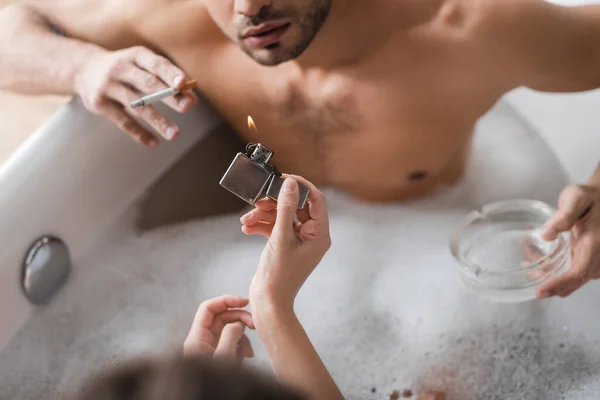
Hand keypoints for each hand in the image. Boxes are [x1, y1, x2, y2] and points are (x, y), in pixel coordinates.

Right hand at [74, 46, 197, 146]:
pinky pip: (123, 121)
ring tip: (174, 134)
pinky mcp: (99, 104)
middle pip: (147, 84)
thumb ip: (165, 80)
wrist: (84, 69)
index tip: (184, 83)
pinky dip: (139, 133)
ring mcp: (108, 86)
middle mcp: (120, 68)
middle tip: (186, 107)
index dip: (170, 73)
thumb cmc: (125, 69)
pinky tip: (154, 142)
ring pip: (137, 106)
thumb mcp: (141, 66)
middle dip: (168, 96)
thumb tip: (192, 99)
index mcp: (135, 56)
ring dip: (158, 120)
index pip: (155, 64)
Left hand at [184, 295, 254, 362]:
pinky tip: (247, 357)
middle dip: (239, 318)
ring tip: (250, 351)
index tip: (244, 302)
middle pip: (221, 317)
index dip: (226, 301)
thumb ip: (231, 335)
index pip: (207, 308)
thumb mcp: (224, 358)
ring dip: (242, 336)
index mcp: (197, 338)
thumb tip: (239, 322)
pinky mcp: (218, 356)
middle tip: (254, 325)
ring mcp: (210, 348)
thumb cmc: (214, 383)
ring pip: (228, 330)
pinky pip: (231, 343)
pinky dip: (241, 346)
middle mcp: (202, 340)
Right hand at [241, 175, 330, 309]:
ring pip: (282, 216)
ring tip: (246, 220)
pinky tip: (247, 228)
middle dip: (274, 203)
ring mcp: (298, 240)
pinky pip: (274, 227)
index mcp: (319, 234)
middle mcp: (312, 236)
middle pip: (296, 206)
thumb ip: (286, 208)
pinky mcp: (285, 245)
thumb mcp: (280, 237)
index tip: (282, 178)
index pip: (316, 200)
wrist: (267, 302)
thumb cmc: (278, 275)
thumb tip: (290, 184)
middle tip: (258, 199)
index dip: (300, 186)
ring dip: (263, 215)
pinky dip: (261, 225)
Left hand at [537, 184, 599, 297]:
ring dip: (551, 272)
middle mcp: (599, 257)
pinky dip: (556, 268)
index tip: (540, 291)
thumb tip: (546, 235)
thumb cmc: (592, 197)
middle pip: (574, 281)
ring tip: (529, 252)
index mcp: (596, 245)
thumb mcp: (576, 198)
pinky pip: (574, 271)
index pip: (578, 273)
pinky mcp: (591, 259)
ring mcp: (596, 260)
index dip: (559, 285)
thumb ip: (563, 216)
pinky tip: (539, 254)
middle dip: (549, 280)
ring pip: (573, 277)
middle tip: (526, 267)